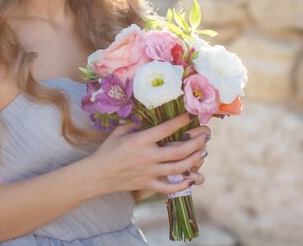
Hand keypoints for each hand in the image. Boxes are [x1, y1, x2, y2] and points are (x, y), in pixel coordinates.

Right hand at [87, 114, 210, 196]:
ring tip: (203, 152)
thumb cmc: (107, 151)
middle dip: (196, 141)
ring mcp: (149, 172)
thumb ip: (135, 124)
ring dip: (194, 160)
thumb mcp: (119, 132)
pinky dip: (182, 185)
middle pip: (179, 150)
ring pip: (179, 168)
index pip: (166, 129)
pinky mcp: (148, 185)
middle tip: (206, 135)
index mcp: (140, 140)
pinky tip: (191, 179)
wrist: (97, 175)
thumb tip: (147, 119)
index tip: (191, 115)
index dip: (181, 121)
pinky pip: (169, 187)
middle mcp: (148, 156)